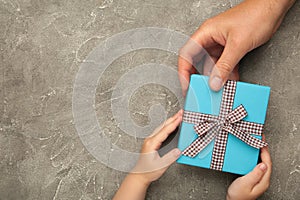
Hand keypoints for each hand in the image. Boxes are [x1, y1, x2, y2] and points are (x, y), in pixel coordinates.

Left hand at [113, 110, 182, 199]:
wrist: (140, 175)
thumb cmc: (148, 171)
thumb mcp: (161, 166)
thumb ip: (170, 158)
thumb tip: (178, 150)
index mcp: (152, 143)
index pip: (165, 130)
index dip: (173, 123)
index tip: (180, 117)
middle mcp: (150, 140)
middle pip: (163, 126)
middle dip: (173, 118)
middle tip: (181, 112)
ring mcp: (150, 140)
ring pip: (161, 127)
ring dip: (170, 121)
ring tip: (177, 116)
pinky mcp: (151, 142)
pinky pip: (160, 131)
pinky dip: (167, 126)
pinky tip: (170, 125)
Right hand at [178, 0, 294, 93]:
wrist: (273, 8)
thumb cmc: (256, 15)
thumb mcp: (238, 44)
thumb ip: (225, 66)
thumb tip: (214, 83)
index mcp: (205, 33)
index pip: (187, 55)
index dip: (184, 71)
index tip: (186, 85)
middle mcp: (210, 39)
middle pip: (197, 61)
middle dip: (198, 77)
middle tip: (199, 91)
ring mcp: (220, 44)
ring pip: (211, 65)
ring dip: (214, 77)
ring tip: (216, 89)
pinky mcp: (230, 49)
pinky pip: (223, 65)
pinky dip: (226, 74)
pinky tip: (229, 82)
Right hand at [226, 135, 271, 199]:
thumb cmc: (238, 195)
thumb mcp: (245, 183)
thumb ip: (255, 174)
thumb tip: (263, 164)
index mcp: (263, 180)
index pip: (267, 163)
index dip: (265, 151)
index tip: (262, 142)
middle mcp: (263, 179)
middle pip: (266, 161)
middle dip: (263, 149)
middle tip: (259, 139)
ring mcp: (258, 179)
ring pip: (261, 162)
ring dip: (259, 152)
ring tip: (256, 143)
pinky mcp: (253, 178)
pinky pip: (256, 165)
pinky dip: (254, 157)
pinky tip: (250, 154)